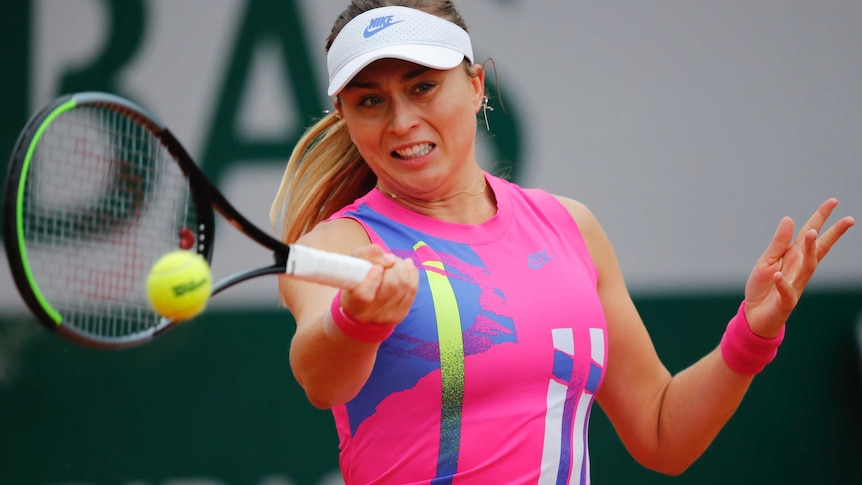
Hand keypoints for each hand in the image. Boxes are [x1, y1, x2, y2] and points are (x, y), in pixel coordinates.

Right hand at [340, 244, 418, 325]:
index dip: (374, 277)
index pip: (364, 294)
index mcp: (352, 302)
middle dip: (395, 266)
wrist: (361, 300)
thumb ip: (370, 254)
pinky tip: (407, 266)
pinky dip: (412, 274)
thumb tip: (391, 260)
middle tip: (390, 259)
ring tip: (396, 262)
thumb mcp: (356, 260)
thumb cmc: (357, 276)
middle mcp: (369, 313)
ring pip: (404, 287)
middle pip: (391, 286)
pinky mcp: (399, 315)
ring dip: (404, 268)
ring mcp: (386, 317)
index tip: (377, 267)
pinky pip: (412, 291)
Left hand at [744, 198, 854, 336]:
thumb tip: (789, 219)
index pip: (810, 234)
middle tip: (849, 219)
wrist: (754, 315)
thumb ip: (778, 243)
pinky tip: (777, 276)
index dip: (821, 218)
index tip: (833, 201)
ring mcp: (795, 284)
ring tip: (810, 233)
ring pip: (807, 267)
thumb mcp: (766, 261)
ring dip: (809, 251)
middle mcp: (799, 268)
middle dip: (833, 234)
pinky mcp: (786, 301)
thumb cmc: (762, 287)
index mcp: (793, 256)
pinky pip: (786, 291)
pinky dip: (782, 284)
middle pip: (819, 249)